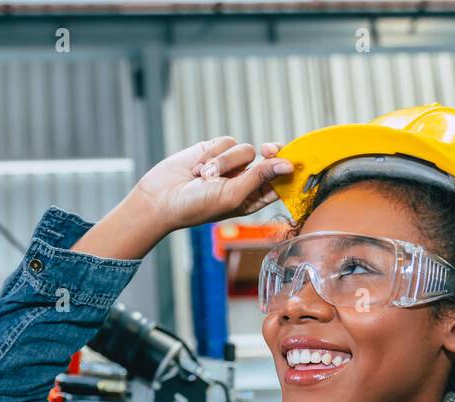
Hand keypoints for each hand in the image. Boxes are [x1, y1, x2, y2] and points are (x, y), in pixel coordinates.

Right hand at [131, 138, 291, 232]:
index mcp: (254, 199)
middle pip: (270, 159)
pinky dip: (212, 154)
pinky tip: (197, 168)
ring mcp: (230, 165)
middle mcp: (245, 181)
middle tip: (268, 150)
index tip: (293, 161)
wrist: (161, 198)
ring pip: (244, 149)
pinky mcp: (214, 151)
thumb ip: (260, 178)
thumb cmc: (196, 207)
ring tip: (205, 176)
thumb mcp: (232, 195)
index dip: (289, 170)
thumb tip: (287, 164)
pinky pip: (226, 141)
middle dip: (269, 154)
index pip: (280, 181)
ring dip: (224, 161)